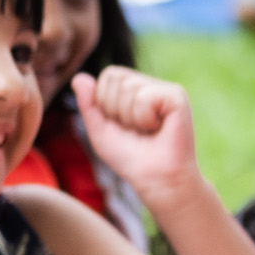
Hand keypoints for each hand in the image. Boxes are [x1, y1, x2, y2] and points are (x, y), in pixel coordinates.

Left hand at [74, 67, 201, 210]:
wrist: (155, 179)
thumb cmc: (130, 158)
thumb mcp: (100, 132)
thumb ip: (88, 105)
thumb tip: (78, 77)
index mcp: (135, 89)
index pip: (108, 75)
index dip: (105, 103)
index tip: (121, 125)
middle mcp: (151, 85)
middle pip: (115, 77)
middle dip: (115, 109)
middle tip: (135, 130)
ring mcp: (166, 89)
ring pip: (128, 88)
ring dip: (130, 118)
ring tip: (147, 131)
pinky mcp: (177, 96)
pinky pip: (144, 97)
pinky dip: (144, 118)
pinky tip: (158, 128)